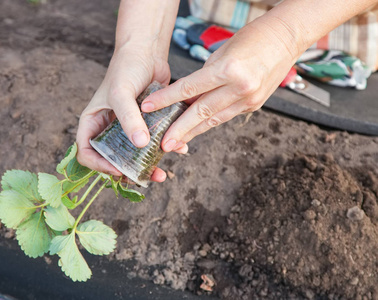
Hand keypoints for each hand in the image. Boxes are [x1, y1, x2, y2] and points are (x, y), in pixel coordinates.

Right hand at [76, 47, 187, 181]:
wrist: (147, 53)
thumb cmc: (126, 68)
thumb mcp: (122, 93)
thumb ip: (129, 118)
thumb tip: (140, 144)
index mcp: (92, 123)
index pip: (87, 153)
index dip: (99, 165)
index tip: (118, 169)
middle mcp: (108, 129)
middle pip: (113, 159)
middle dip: (129, 172)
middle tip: (145, 178)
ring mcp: (128, 129)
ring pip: (135, 156)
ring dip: (148, 166)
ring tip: (163, 174)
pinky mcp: (146, 126)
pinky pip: (153, 143)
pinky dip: (165, 149)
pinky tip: (179, 149)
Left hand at [141, 19, 299, 151]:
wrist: (287, 38)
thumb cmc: (253, 38)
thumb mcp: (222, 52)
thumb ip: (205, 77)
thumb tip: (187, 97)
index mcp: (228, 70)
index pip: (189, 88)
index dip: (166, 100)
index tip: (147, 108)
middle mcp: (240, 87)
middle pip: (201, 112)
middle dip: (180, 130)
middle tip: (163, 144)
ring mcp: (249, 99)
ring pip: (214, 119)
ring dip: (193, 132)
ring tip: (176, 143)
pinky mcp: (254, 105)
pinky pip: (226, 116)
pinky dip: (209, 123)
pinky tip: (196, 130)